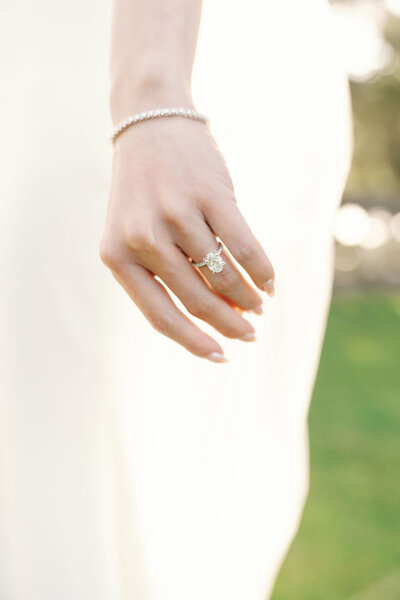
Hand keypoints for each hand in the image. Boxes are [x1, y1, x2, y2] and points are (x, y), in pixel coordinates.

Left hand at [100, 114, 274, 361]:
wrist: (150, 124)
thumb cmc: (145, 191)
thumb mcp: (137, 233)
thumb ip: (164, 273)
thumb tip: (220, 312)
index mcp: (117, 256)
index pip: (160, 315)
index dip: (194, 341)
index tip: (221, 356)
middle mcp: (142, 238)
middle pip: (196, 299)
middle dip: (228, 323)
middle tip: (249, 333)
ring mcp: (176, 215)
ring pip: (222, 275)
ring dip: (247, 298)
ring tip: (258, 307)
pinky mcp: (210, 195)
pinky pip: (244, 246)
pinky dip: (261, 270)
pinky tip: (269, 284)